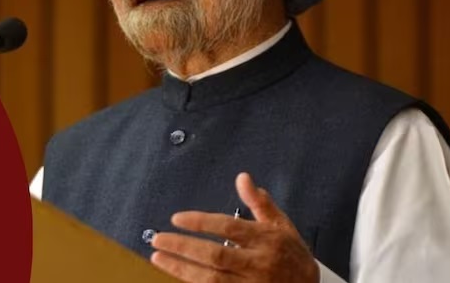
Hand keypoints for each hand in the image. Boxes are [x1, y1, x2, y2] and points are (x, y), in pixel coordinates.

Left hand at [149, 172, 318, 282]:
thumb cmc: (291, 256)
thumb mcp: (281, 225)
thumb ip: (259, 203)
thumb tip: (243, 178)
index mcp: (266, 240)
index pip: (229, 228)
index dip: (201, 222)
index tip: (176, 218)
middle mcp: (259, 264)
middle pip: (216, 256)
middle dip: (183, 247)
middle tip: (158, 239)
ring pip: (211, 279)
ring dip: (181, 269)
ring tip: (158, 258)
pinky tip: (176, 275)